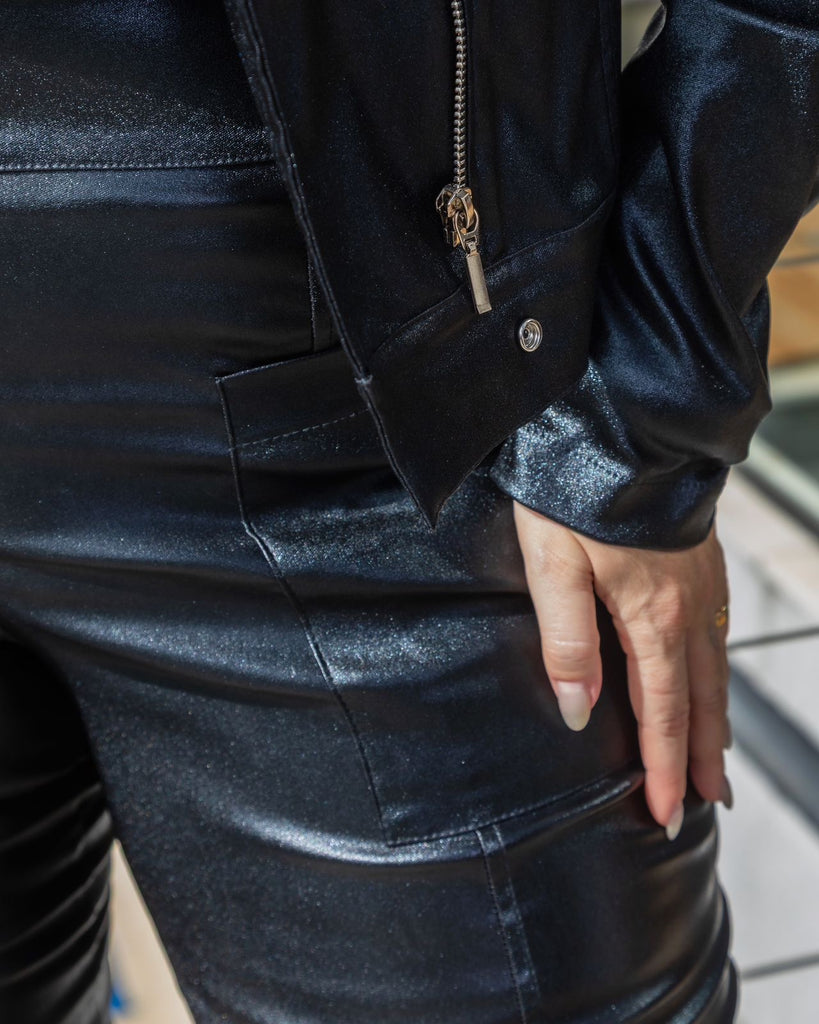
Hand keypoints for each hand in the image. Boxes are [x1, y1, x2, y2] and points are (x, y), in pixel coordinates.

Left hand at [511, 499, 732, 839]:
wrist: (623, 427)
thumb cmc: (577, 493)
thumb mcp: (553, 567)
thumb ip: (566, 642)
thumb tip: (578, 713)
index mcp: (652, 620)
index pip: (661, 713)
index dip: (661, 768)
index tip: (664, 814)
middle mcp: (688, 609)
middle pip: (700, 701)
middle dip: (701, 757)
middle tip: (708, 802)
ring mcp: (701, 583)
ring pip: (714, 669)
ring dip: (714, 719)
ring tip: (715, 757)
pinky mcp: (700, 561)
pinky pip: (716, 633)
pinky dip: (716, 672)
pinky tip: (710, 674)